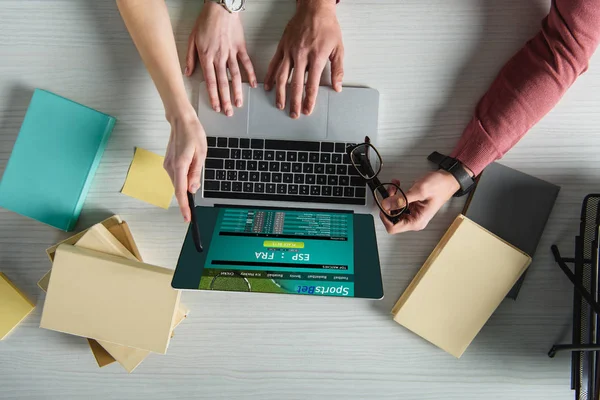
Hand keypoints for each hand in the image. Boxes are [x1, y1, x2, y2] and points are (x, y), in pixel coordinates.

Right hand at [163, 110, 207, 221]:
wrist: (181, 120)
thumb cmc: (192, 134)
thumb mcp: (201, 154)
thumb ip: (196, 173)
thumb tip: (193, 189)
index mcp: (179, 166)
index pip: (181, 192)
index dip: (184, 207)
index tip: (187, 218)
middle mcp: (170, 167)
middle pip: (179, 188)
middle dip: (187, 196)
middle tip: (194, 198)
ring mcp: (167, 165)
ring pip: (178, 182)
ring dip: (186, 183)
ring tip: (196, 165)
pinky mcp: (168, 163)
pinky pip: (177, 176)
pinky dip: (183, 178)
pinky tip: (190, 166)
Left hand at [185, 1, 256, 115]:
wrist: (220, 7)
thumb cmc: (205, 21)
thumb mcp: (192, 38)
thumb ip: (190, 57)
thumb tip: (187, 72)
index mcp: (206, 56)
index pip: (210, 81)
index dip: (213, 95)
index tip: (215, 106)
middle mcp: (219, 57)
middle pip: (223, 82)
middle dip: (225, 99)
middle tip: (228, 112)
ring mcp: (231, 53)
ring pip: (235, 76)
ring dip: (237, 92)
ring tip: (239, 104)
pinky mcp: (240, 47)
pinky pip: (246, 63)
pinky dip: (250, 74)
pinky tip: (252, 85)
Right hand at [265, 0, 342, 118]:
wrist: (314, 8)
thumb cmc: (327, 27)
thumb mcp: (338, 48)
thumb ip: (337, 69)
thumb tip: (337, 87)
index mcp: (316, 57)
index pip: (311, 84)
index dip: (309, 100)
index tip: (307, 110)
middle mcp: (301, 56)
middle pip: (296, 84)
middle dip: (294, 102)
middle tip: (294, 114)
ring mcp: (289, 51)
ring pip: (282, 76)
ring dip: (280, 93)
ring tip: (279, 104)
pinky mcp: (282, 46)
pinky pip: (274, 64)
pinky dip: (270, 77)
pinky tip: (268, 87)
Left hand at [379, 171, 460, 233]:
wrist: (447, 179)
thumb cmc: (440, 186)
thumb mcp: (419, 191)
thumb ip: (402, 199)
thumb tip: (386, 204)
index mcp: (417, 221)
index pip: (393, 228)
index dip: (385, 217)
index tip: (384, 205)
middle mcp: (414, 219)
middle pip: (392, 218)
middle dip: (388, 204)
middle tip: (391, 191)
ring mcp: (412, 213)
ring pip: (393, 209)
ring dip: (391, 197)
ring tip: (395, 186)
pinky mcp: (411, 206)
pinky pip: (398, 203)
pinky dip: (395, 194)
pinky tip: (397, 185)